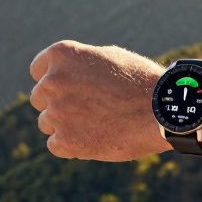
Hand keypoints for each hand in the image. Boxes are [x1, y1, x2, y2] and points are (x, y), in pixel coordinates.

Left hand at [29, 40, 169, 160]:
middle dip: (59, 104)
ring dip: (66, 126)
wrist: (162, 111)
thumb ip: (80, 65)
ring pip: (47, 123)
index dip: (56, 81)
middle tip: (89, 109)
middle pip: (40, 99)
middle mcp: (52, 82)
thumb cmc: (141, 82)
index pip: (38, 71)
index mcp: (61, 55)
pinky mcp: (65, 141)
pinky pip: (55, 145)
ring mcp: (57, 113)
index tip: (71, 90)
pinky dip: (72, 146)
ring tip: (98, 124)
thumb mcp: (109, 58)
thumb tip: (62, 75)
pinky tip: (96, 138)